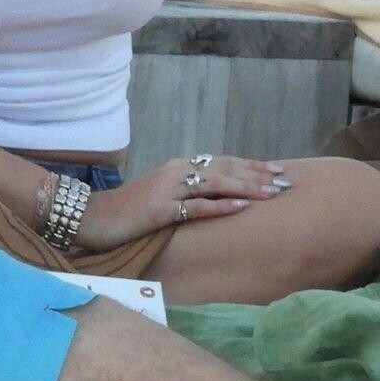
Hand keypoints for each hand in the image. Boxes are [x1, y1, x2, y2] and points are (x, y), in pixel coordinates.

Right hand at [75, 154, 291, 249]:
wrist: (92, 218)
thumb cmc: (129, 211)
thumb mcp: (162, 196)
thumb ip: (187, 192)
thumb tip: (215, 195)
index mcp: (179, 167)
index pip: (223, 162)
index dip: (251, 165)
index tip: (277, 170)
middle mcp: (177, 171)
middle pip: (225, 169)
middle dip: (258, 175)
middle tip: (287, 181)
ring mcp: (169, 189)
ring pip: (216, 183)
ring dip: (247, 187)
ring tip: (273, 192)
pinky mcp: (160, 210)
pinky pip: (196, 207)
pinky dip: (219, 206)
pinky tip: (240, 207)